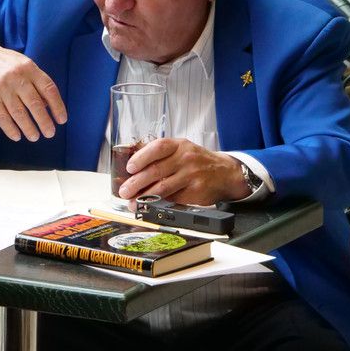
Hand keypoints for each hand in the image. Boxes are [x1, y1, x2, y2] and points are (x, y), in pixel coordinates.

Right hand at [0, 41, 66, 141]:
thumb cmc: (4, 62)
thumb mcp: (24, 65)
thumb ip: (37, 82)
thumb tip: (48, 104)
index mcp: (29, 68)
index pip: (49, 89)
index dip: (57, 106)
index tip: (61, 119)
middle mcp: (17, 78)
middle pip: (35, 104)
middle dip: (44, 122)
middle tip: (50, 132)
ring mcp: (2, 88)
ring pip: (19, 114)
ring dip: (29, 128)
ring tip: (35, 136)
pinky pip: (2, 117)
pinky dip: (10, 129)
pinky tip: (17, 135)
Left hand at [116, 138, 245, 204]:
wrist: (225, 172)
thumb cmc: (197, 161)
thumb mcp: (182, 149)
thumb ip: (162, 155)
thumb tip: (135, 171)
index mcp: (179, 145)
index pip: (157, 148)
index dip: (140, 158)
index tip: (129, 168)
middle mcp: (185, 158)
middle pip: (155, 170)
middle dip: (136, 183)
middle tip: (125, 191)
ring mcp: (191, 175)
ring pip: (162, 188)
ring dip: (144, 197)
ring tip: (133, 203)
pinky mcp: (195, 191)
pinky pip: (173, 198)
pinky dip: (159, 203)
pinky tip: (150, 205)